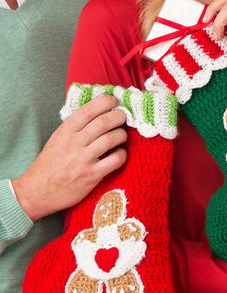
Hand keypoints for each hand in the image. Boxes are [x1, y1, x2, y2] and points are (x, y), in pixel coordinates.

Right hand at [12, 95, 127, 221]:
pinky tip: (120, 154)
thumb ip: (74, 128)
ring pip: (110, 139)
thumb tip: (95, 112)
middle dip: (118, 116)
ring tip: (122, 135)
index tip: (113, 100)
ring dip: (121, 135)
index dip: (104, 102)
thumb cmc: (49, 165)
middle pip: (102, 123)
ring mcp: (83, 160)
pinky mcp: (92, 176)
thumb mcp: (56, 140)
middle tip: (123, 116)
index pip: (87, 110)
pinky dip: (122, 154)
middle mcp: (74, 143)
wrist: (37, 192)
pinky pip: (114, 160)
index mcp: (65, 132)